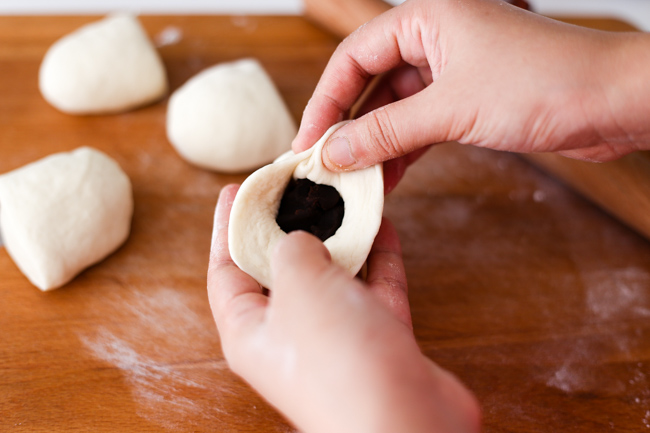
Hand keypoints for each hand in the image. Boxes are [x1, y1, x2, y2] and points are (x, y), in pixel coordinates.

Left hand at [207, 184, 480, 432]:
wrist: (404, 421)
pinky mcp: (378, 342)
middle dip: (290, 227)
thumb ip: (291, 250)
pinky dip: (377, 259)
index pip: (226, 270)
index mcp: (249, 330)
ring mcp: (336, 341)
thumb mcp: (298, 286)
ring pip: (333, 278)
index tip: (235, 189)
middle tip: (299, 185)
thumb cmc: (336, 359)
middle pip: (281, 271)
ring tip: (342, 198)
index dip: (227, 226)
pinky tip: (381, 226)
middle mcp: (290, 337)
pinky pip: (374, 290)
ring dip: (340, 239)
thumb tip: (299, 241)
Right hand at [293, 0, 649, 180]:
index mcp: (427, 17)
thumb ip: (388, 132)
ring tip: (354, 179)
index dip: (326, 101)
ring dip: (376, 144)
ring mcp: (453, 69)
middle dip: (349, 126)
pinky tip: (387, 177)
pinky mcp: (470, 98)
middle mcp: (436, 38)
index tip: (308, 140)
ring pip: (395, 108)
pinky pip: (421, 124)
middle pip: (371, 83)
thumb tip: (335, 151)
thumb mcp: (451, 109)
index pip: (354, 57)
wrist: (616, 101)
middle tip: (326, 164)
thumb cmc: (548, 82)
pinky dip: (403, 150)